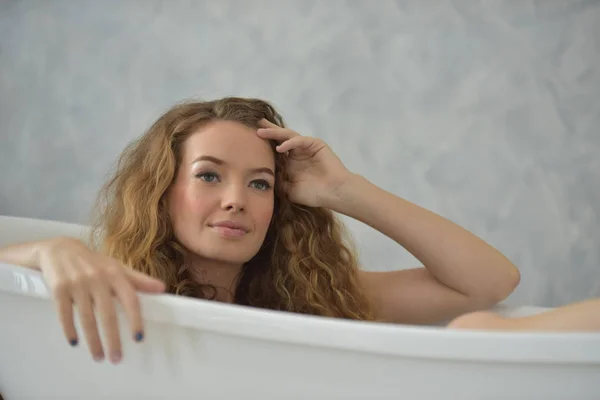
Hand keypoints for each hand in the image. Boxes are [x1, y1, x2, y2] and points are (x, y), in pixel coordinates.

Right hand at [38, 237, 164, 363]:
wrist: (60, 249)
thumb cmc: (94, 262)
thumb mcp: (116, 267)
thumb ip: (138, 280)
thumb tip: (162, 288)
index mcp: (115, 274)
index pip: (130, 299)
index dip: (135, 319)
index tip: (138, 339)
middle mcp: (98, 278)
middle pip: (108, 314)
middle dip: (112, 339)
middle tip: (116, 358)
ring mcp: (77, 283)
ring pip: (87, 318)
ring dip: (93, 341)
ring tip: (98, 357)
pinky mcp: (59, 288)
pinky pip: (64, 314)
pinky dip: (69, 330)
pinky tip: (74, 343)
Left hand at [257, 119, 351, 207]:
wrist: (333, 193)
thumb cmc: (313, 194)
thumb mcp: (289, 190)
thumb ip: (277, 181)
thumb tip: (260, 177)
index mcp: (290, 162)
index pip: (274, 149)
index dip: (263, 145)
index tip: (248, 142)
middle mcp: (297, 152)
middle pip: (279, 138)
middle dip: (267, 132)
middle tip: (253, 125)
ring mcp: (306, 147)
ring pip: (288, 136)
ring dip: (274, 133)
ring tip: (261, 131)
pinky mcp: (316, 144)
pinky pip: (300, 140)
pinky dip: (290, 142)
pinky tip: (280, 147)